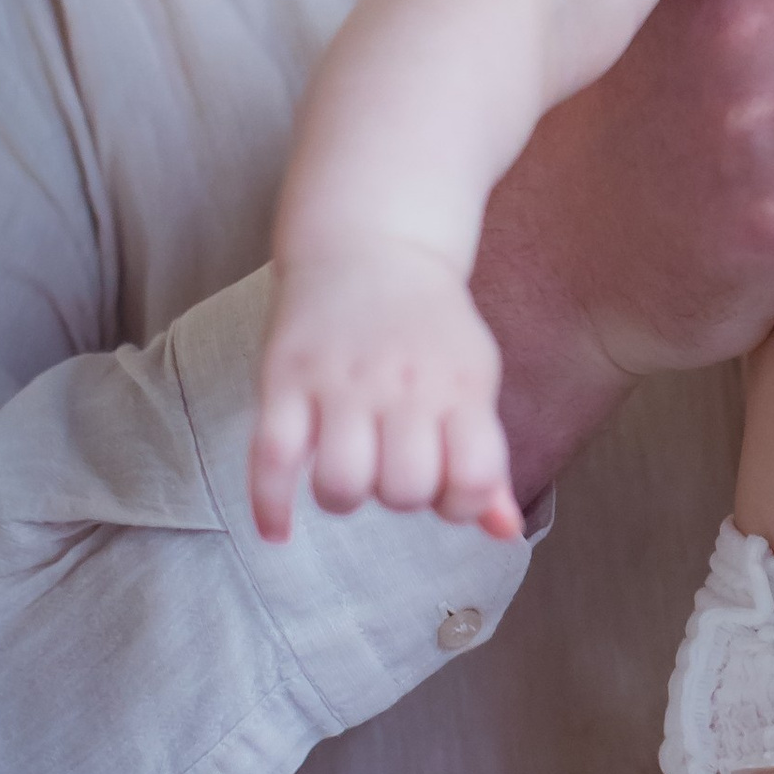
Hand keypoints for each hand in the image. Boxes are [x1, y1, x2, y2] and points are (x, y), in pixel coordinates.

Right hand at [254, 241, 519, 544]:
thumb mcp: (472, 380)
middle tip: (392, 466)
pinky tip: (279, 530)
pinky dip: (270, 506)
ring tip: (348, 473)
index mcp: (459, 386)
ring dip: (344, 497)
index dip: (463, 503)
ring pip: (339, 483)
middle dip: (401, 497)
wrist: (370, 242)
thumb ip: (486, 458)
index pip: (472, 479)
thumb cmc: (429, 328)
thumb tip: (504, 532)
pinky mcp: (284, 377)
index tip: (446, 487)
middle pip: (403, 490)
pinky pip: (271, 459)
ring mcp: (339, 381)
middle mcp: (402, 384)